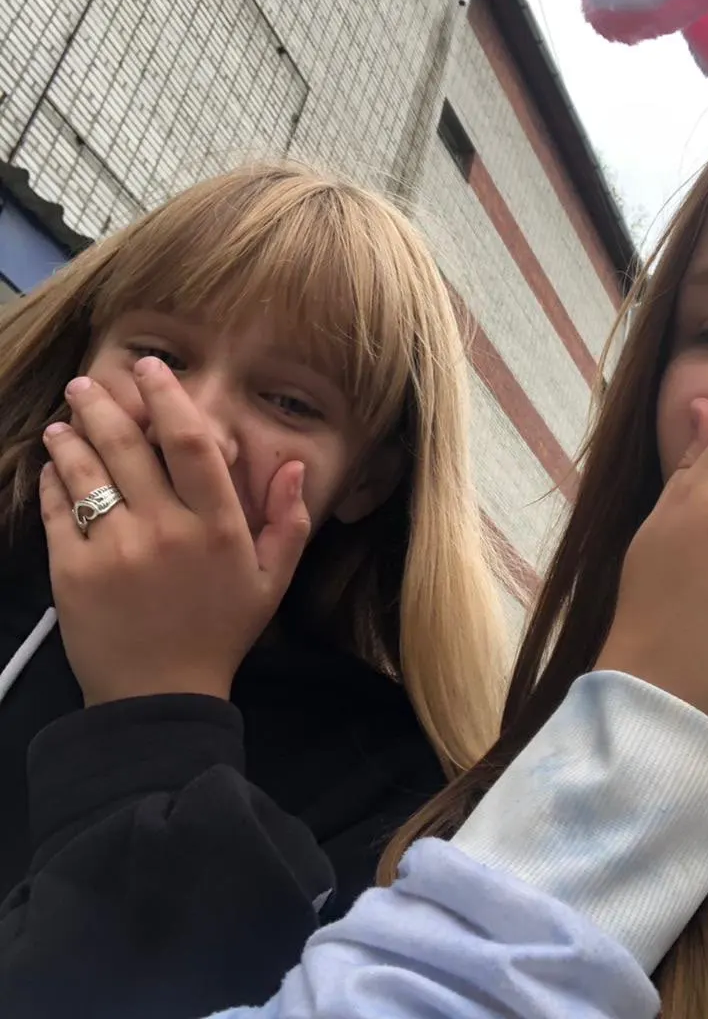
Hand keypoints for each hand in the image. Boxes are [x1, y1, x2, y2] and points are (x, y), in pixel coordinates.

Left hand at [38, 358, 311, 704]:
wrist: (159, 698)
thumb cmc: (219, 633)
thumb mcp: (271, 580)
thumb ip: (289, 521)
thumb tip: (295, 466)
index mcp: (218, 528)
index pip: (191, 443)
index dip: (168, 398)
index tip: (151, 369)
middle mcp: (166, 531)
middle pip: (128, 446)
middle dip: (103, 405)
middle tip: (87, 383)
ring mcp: (116, 551)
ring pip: (87, 472)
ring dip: (71, 436)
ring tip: (65, 420)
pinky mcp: (74, 573)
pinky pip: (59, 511)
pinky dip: (53, 481)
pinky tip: (53, 466)